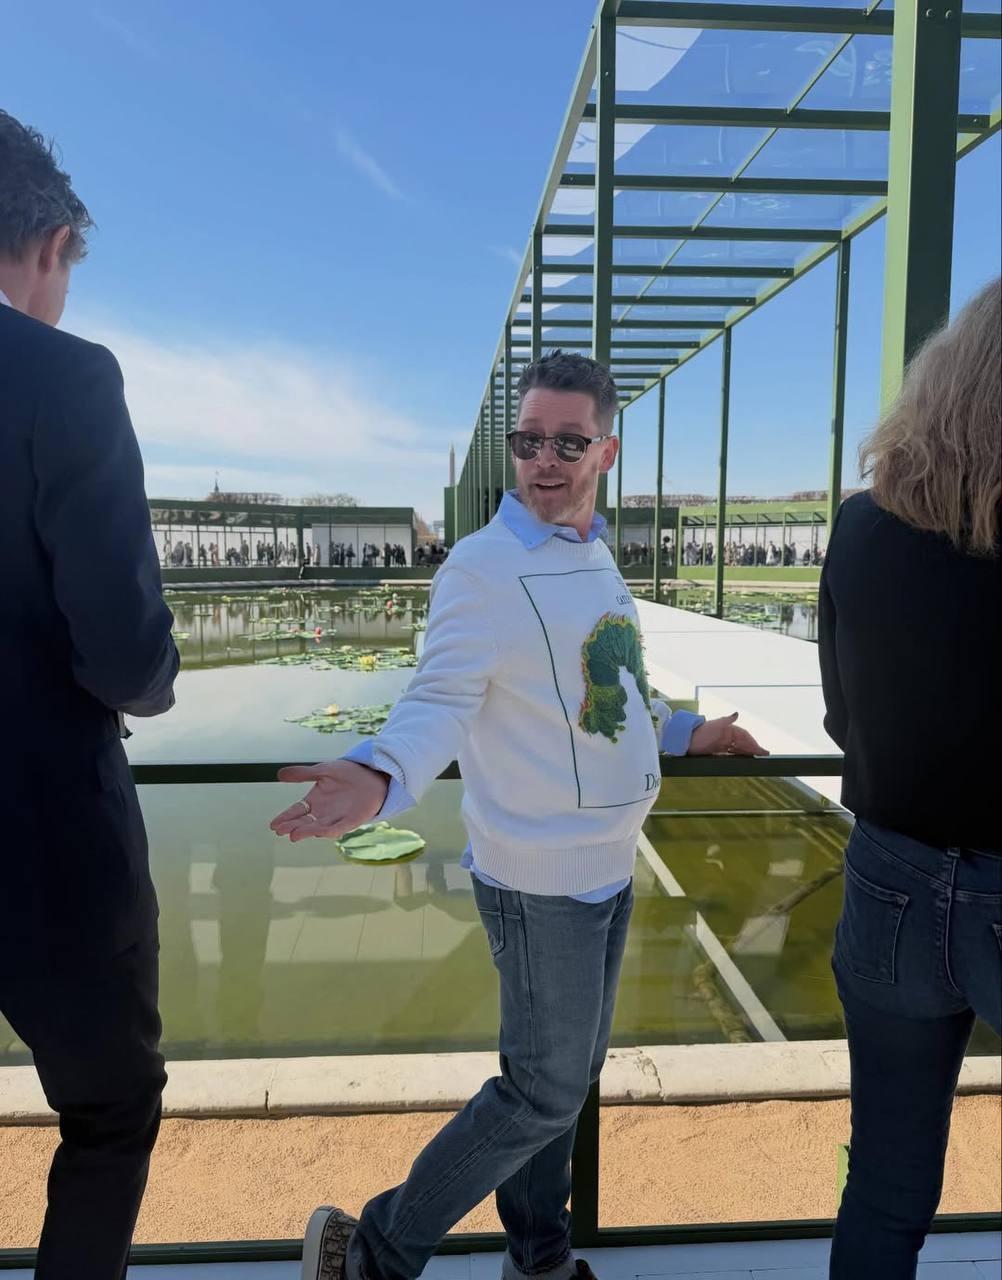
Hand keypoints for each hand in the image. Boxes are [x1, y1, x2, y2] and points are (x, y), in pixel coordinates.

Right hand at [270, 760, 389, 841]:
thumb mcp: (323, 770)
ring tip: (294, 835)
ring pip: (319, 827)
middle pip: (305, 822)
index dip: (285, 818)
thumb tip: (279, 773)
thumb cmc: (347, 773)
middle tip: (280, 831)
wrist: (371, 774)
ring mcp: (337, 818)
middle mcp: (323, 813)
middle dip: (292, 826)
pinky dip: (331, 831)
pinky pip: (340, 827)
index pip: (296, 811)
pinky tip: (321, 833)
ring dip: (307, 831)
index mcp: (314, 801)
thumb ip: (303, 773)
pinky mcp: (353, 820)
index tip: (273, 825)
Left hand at [688, 712, 767, 756]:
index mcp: (728, 729)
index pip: (744, 736)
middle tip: (764, 756)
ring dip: (747, 752)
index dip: (753, 743)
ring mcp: (722, 743)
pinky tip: (743, 760)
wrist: (685, 740)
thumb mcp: (714, 726)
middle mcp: (726, 736)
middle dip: (753, 749)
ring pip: (738, 749)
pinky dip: (738, 756)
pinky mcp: (717, 750)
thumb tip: (737, 713)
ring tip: (757, 758)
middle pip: (743, 743)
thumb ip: (726, 720)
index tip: (762, 750)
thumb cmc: (700, 732)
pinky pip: (731, 754)